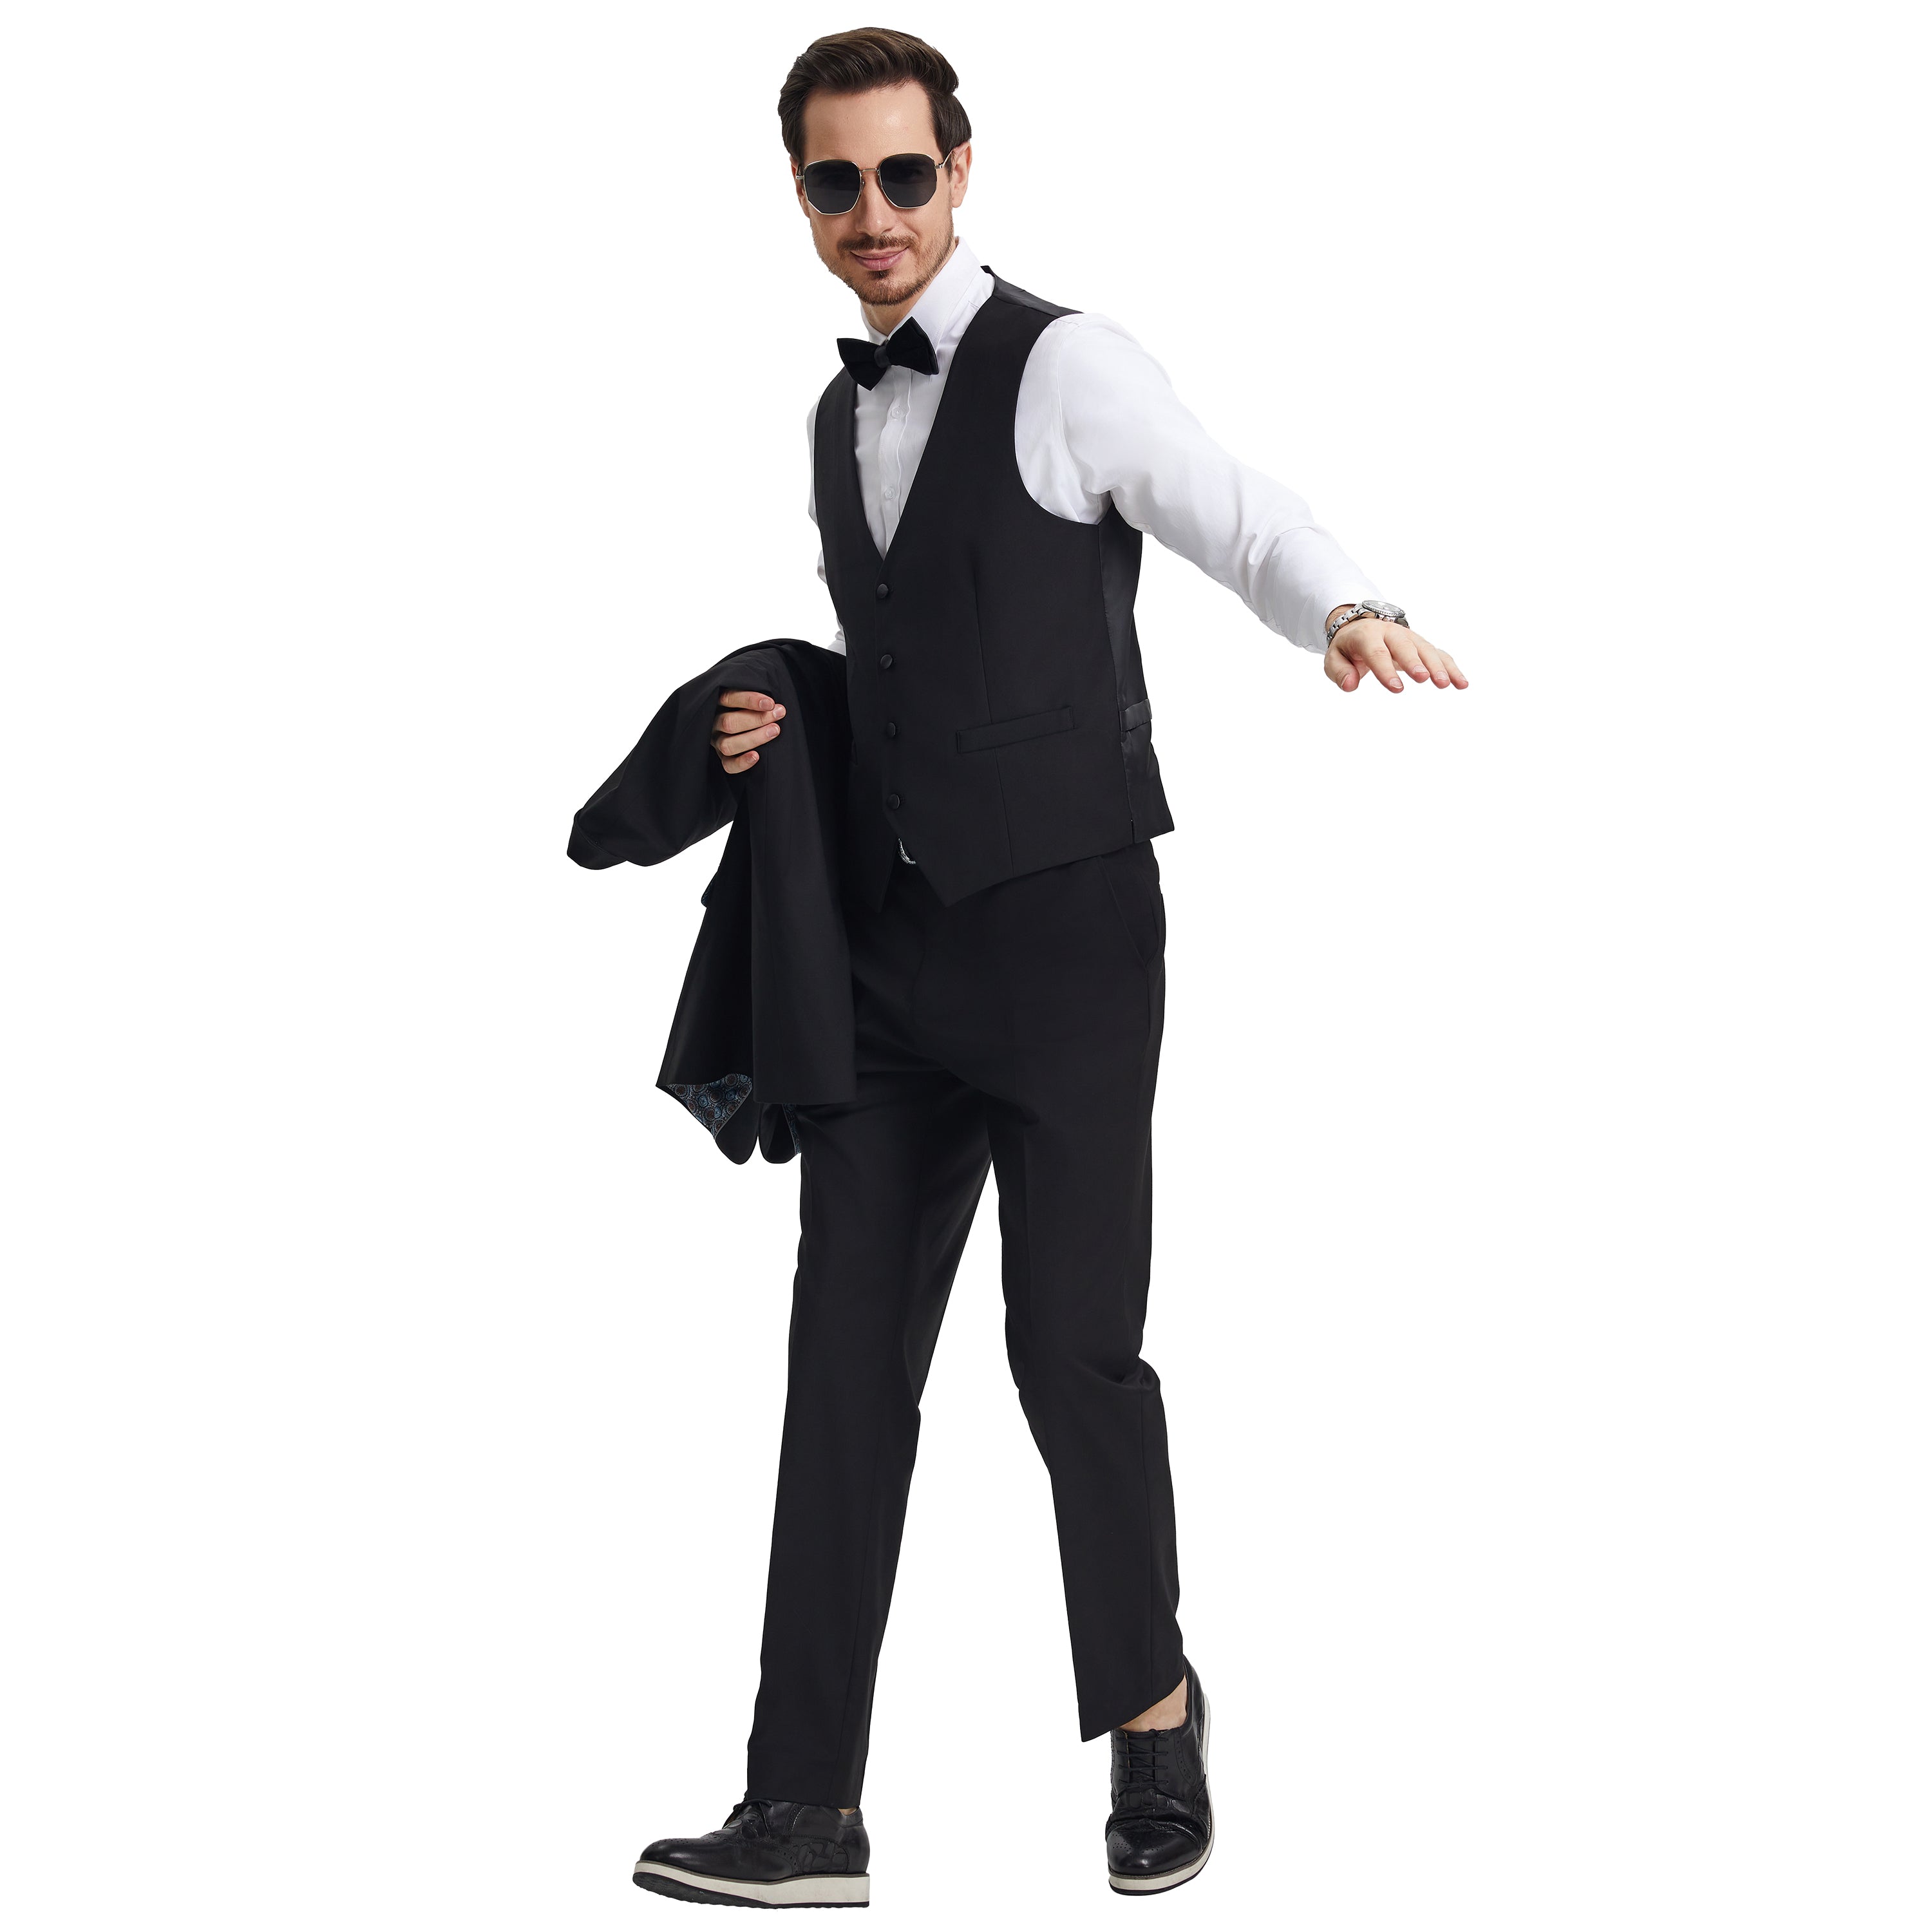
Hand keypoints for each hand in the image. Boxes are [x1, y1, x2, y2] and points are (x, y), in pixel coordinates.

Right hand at [712, 689, 785, 772]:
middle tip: (778, 715)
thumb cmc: (753, 710)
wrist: (746, 729)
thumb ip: (759, 702)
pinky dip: (742, 762)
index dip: (750, 700)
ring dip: (753, 738)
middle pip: (728, 722)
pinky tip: (756, 756)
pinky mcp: (723, 758)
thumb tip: (776, 706)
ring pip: (727, 744)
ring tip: (774, 731)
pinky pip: (728, 765)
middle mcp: (714, 723)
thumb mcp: (752, 701)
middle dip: (757, 719)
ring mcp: (716, 742)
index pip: (729, 699)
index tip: (770, 704)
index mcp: (718, 704)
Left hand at [1324, 612, 1466, 693]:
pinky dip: (1451, 668)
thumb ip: (1339, 671)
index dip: (1387, 671)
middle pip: (1406, 647)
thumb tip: (1350, 685)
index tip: (1397, 689)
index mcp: (1368, 635)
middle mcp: (1392, 633)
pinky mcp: (1422, 645)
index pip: (1377, 653)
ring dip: (1439, 666)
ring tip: (1448, 684)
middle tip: (1426, 680)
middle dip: (1417, 663)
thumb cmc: (1348, 647)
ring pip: (1427, 649)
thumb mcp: (1334, 657)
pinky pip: (1439, 655)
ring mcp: (1410, 638)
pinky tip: (1462, 684)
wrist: (1362, 625)